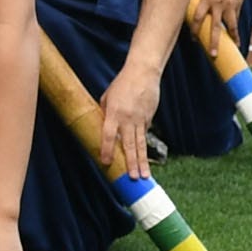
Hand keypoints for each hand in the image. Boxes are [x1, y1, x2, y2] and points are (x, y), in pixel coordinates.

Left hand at [98, 65, 157, 180]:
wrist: (143, 72)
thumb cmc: (122, 83)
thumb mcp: (107, 97)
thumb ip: (105, 114)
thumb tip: (102, 128)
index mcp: (114, 113)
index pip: (109, 135)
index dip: (107, 150)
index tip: (106, 162)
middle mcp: (128, 119)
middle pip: (129, 145)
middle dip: (131, 163)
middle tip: (133, 178)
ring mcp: (141, 119)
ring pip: (141, 144)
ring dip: (142, 162)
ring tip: (144, 176)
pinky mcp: (149, 118)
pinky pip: (144, 134)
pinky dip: (143, 147)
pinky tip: (144, 160)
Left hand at [193, 0, 244, 46]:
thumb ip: (207, 1)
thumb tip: (204, 13)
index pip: (197, 18)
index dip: (194, 30)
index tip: (193, 39)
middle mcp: (218, 4)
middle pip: (214, 27)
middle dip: (213, 42)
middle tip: (212, 54)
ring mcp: (230, 4)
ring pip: (230, 25)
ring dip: (232, 37)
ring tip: (234, 47)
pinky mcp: (239, 3)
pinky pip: (236, 18)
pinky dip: (236, 27)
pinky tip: (237, 36)